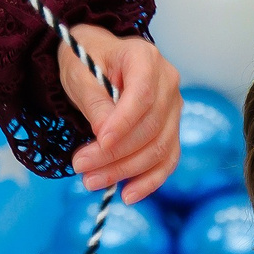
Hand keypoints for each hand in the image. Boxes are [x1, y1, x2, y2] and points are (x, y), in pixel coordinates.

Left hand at [63, 28, 181, 202]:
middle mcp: (168, 82)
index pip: (142, 96)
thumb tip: (104, 135)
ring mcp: (173, 108)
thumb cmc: (87, 61)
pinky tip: (127, 195)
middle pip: (151, 127)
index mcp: (146, 58)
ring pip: (158, 148)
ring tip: (91, 181)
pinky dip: (148, 181)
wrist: (96, 61)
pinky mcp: (171, 131)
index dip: (123, 123)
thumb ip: (94, 101)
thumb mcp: (79, 73)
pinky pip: (166, 161)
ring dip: (125, 170)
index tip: (99, 142)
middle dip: (115, 153)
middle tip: (80, 166)